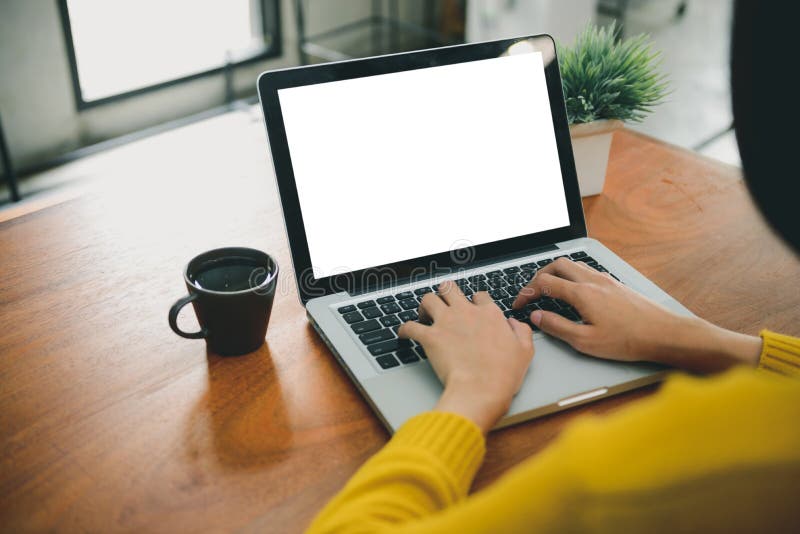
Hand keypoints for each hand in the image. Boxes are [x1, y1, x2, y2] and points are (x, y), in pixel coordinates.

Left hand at [398, 280, 533, 432]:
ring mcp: (446, 323)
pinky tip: (404, 333)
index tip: (471, 309)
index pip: (479, 295)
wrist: (481, 390)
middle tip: (443, 304)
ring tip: (423, 315)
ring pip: (428, 299)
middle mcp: (466, 312)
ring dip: (424, 305)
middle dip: (445, 293)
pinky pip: (410, 326)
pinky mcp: (430, 337)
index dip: (474, 301)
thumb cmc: (503, 375)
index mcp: (490, 314)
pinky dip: (404, 329)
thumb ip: (521, 331)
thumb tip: (513, 323)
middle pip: (450, 288)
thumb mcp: (525, 351)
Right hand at [513, 258, 761, 372]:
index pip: (544, 283)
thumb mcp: (586, 342)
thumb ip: (557, 327)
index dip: (526, 293)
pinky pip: (586, 271)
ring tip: (548, 290)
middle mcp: (592, 280)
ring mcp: (605, 279)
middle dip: (538, 276)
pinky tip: (574, 292)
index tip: (519, 305)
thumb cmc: (628, 340)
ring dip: (555, 273)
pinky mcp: (615, 284)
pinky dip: (572, 276)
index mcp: (581, 293)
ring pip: (573, 264)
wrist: (664, 334)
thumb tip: (537, 318)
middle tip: (530, 292)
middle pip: (556, 264)